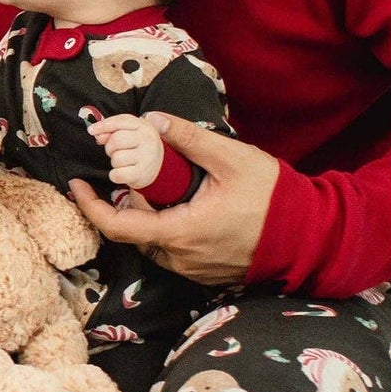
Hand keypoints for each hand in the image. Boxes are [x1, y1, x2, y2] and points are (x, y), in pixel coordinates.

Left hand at [68, 113, 278, 286]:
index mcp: (180, 233)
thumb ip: (189, 138)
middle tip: (142, 172)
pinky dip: (169, 225)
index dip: (90, 207)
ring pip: (153, 240)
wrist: (314, 236)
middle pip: (135, 230)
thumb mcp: (231, 159)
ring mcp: (193, 269)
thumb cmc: (275, 199)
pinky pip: (173, 248)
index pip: (118, 227)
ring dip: (151, 213)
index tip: (76, 185)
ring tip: (172, 183)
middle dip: (130, 200)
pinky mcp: (206, 271)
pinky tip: (188, 203)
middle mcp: (180, 258)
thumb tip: (152, 120)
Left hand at [87, 113, 164, 189]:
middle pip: (116, 140)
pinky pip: (117, 174)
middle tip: (116, 151)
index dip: (103, 125)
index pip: (120, 122)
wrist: (158, 166)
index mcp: (144, 126)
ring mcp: (147, 157)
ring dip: (114, 162)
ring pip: (116, 158)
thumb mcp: (128, 132)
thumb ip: (111, 130)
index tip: (91, 131)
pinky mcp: (143, 174)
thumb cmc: (137, 146)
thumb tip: (96, 133)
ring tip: (123, 162)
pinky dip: (115, 175)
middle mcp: (148, 140)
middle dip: (110, 147)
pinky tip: (122, 172)